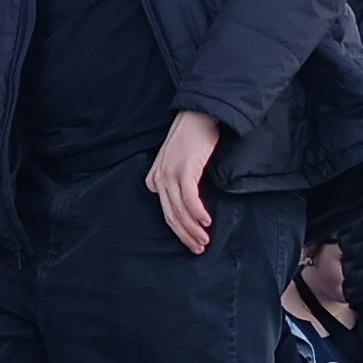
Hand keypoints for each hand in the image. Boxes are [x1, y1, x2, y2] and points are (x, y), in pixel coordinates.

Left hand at [145, 109, 223, 254]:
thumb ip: (177, 178)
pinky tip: (206, 223)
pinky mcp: (183, 169)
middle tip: (198, 249)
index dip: (179, 230)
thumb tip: (186, 201)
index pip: (166, 212)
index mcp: (156, 178)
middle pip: (170, 215)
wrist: (199, 113)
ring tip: (204, 241)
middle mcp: (159, 178)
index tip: (192, 242)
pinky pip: (189, 199)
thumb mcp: (179, 159)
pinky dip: (197, 213)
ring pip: (179, 211)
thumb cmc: (193, 136)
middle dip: (185, 236)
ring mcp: (170, 174)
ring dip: (193, 229)